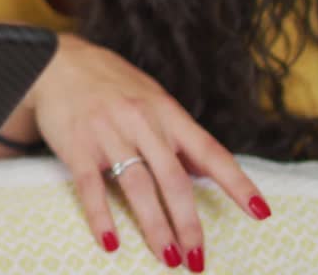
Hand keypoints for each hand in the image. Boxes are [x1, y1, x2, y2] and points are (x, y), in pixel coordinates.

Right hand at [29, 34, 271, 268]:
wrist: (56, 62)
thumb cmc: (109, 83)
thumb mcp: (152, 98)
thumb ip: (177, 134)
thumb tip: (206, 173)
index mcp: (166, 111)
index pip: (210, 151)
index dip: (237, 183)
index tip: (260, 213)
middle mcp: (141, 122)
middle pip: (174, 179)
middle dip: (189, 224)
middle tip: (197, 259)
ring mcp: (108, 134)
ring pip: (137, 186)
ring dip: (155, 226)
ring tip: (167, 257)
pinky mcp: (76, 146)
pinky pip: (91, 186)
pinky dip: (101, 216)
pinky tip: (111, 242)